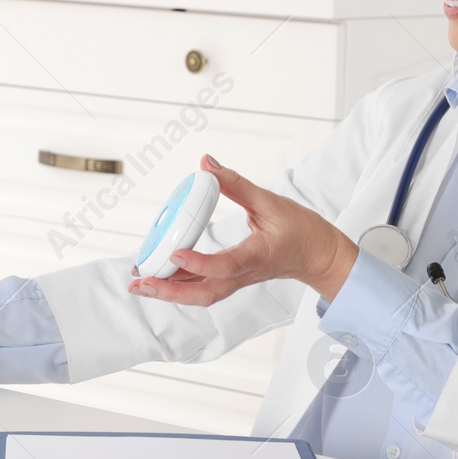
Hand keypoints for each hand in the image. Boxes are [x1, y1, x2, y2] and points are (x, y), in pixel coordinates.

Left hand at [127, 155, 358, 306]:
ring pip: (200, 295)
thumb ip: (236, 184)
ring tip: (139, 283)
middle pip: (204, 293)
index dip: (199, 263)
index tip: (176, 253)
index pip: (225, 266)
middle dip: (170, 291)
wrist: (318, 257)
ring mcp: (238, 280)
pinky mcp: (233, 279)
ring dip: (169, 291)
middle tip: (140, 282)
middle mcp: (244, 274)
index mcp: (257, 256)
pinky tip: (158, 275)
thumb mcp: (271, 201)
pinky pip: (202, 287)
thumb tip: (206, 164)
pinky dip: (178, 284)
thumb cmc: (301, 230)